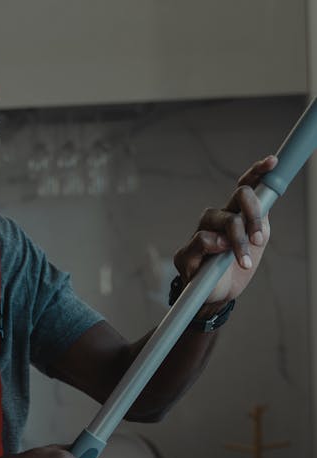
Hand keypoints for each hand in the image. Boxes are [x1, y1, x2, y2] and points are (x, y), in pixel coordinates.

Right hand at [173, 154, 275, 308]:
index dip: (258, 171)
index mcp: (235, 214)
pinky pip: (202, 239)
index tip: (272, 162)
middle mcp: (218, 219)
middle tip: (260, 239)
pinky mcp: (186, 252)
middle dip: (254, 214)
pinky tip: (220, 255)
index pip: (245, 186)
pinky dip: (215, 245)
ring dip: (238, 240)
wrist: (219, 296)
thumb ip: (260, 224)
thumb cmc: (236, 268)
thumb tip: (265, 205)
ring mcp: (201, 233)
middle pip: (238, 196)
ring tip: (245, 261)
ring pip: (221, 219)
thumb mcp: (256, 244)